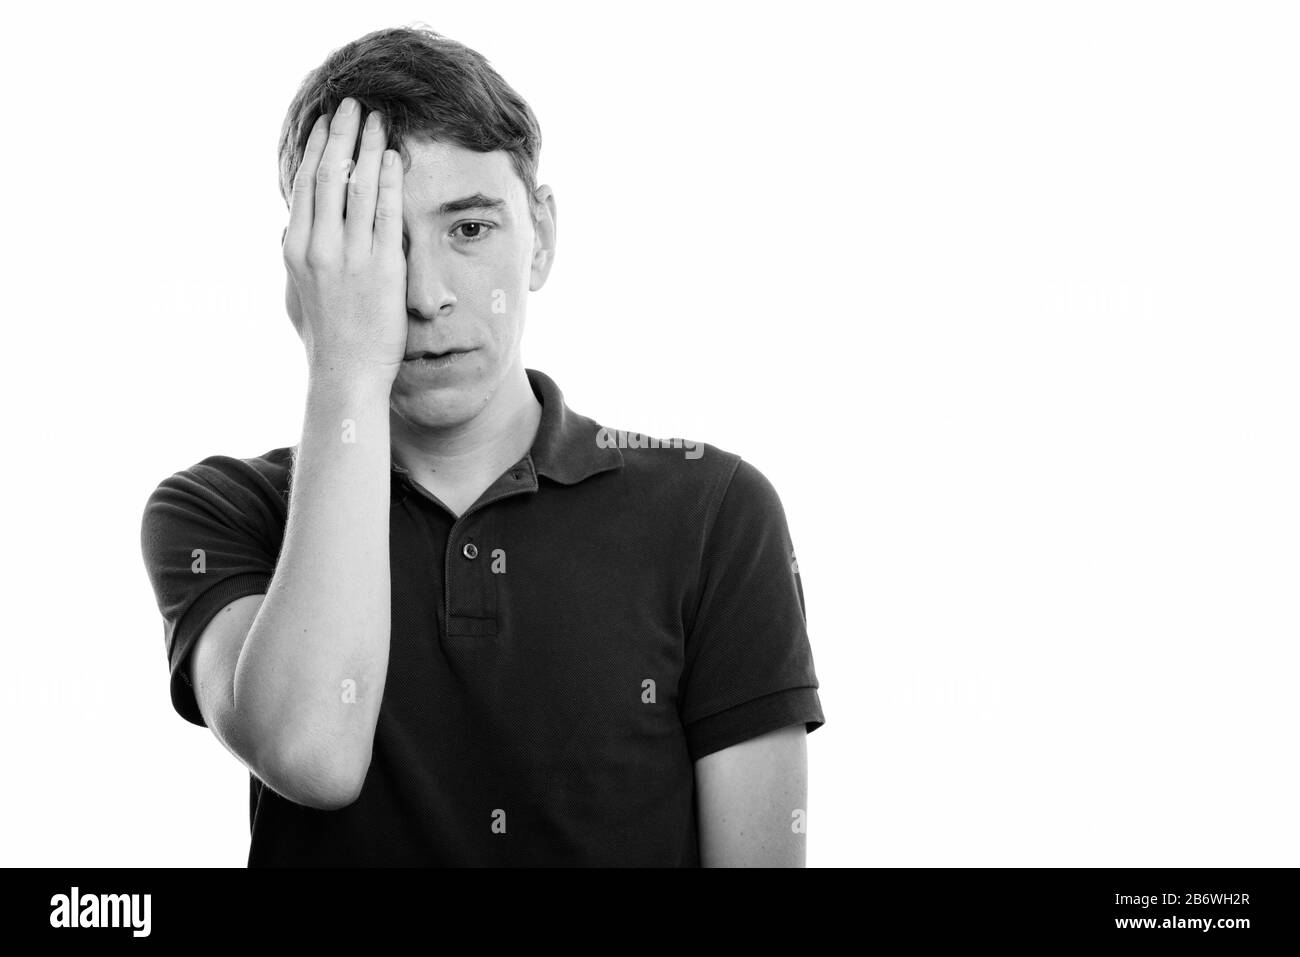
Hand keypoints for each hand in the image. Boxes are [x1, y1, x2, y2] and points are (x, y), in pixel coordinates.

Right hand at [281, 97, 405, 386]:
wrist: (346, 375)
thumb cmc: (324, 339)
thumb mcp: (295, 296)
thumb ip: (291, 260)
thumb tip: (284, 229)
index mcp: (295, 249)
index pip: (305, 184)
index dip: (317, 148)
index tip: (328, 123)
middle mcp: (318, 247)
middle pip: (329, 174)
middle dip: (342, 133)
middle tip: (355, 104)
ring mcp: (350, 257)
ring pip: (356, 186)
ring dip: (369, 146)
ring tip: (380, 120)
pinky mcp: (382, 269)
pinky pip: (385, 213)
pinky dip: (389, 180)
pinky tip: (395, 157)